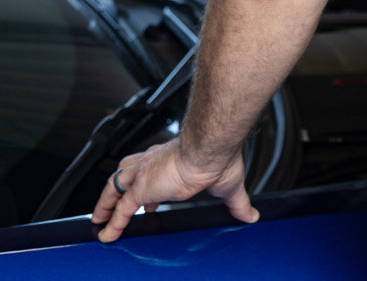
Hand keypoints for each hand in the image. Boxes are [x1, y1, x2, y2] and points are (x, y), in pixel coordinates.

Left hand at [90, 138, 258, 242]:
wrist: (210, 148)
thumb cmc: (219, 157)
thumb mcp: (228, 185)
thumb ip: (237, 202)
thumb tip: (250, 214)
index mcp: (172, 157)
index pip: (151, 167)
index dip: (146, 183)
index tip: (148, 200)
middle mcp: (154, 162)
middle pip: (126, 172)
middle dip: (116, 189)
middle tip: (109, 206)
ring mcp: (145, 174)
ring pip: (115, 187)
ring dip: (105, 204)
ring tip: (99, 219)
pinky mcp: (140, 188)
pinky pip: (120, 209)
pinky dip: (112, 223)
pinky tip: (107, 235)